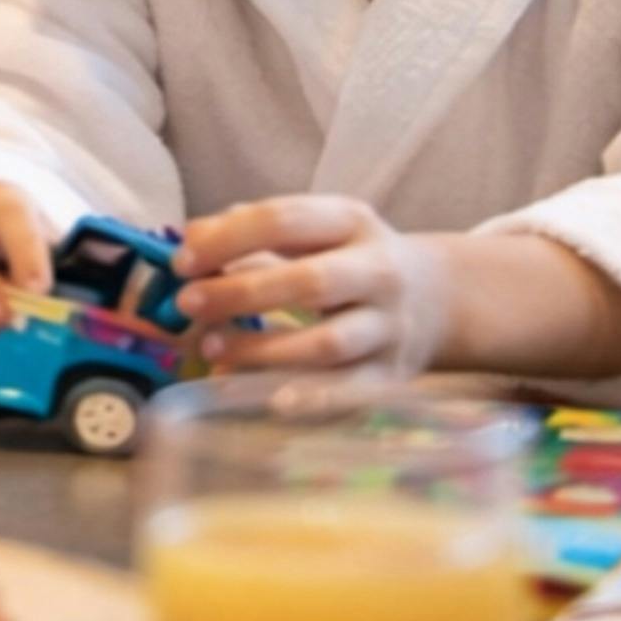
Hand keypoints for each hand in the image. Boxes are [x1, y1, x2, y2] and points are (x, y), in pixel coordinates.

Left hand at [174, 193, 450, 376]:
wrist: (438, 297)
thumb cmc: (350, 258)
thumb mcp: (315, 229)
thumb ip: (254, 229)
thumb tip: (192, 238)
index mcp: (352, 221)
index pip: (285, 220)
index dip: (228, 239)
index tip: (182, 261)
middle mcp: (379, 271)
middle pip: (310, 282)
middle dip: (241, 293)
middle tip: (188, 304)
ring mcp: (389, 327)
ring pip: (328, 343)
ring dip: (263, 349)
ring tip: (212, 347)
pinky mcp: (393, 375)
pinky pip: (350, 391)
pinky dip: (311, 397)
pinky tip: (271, 399)